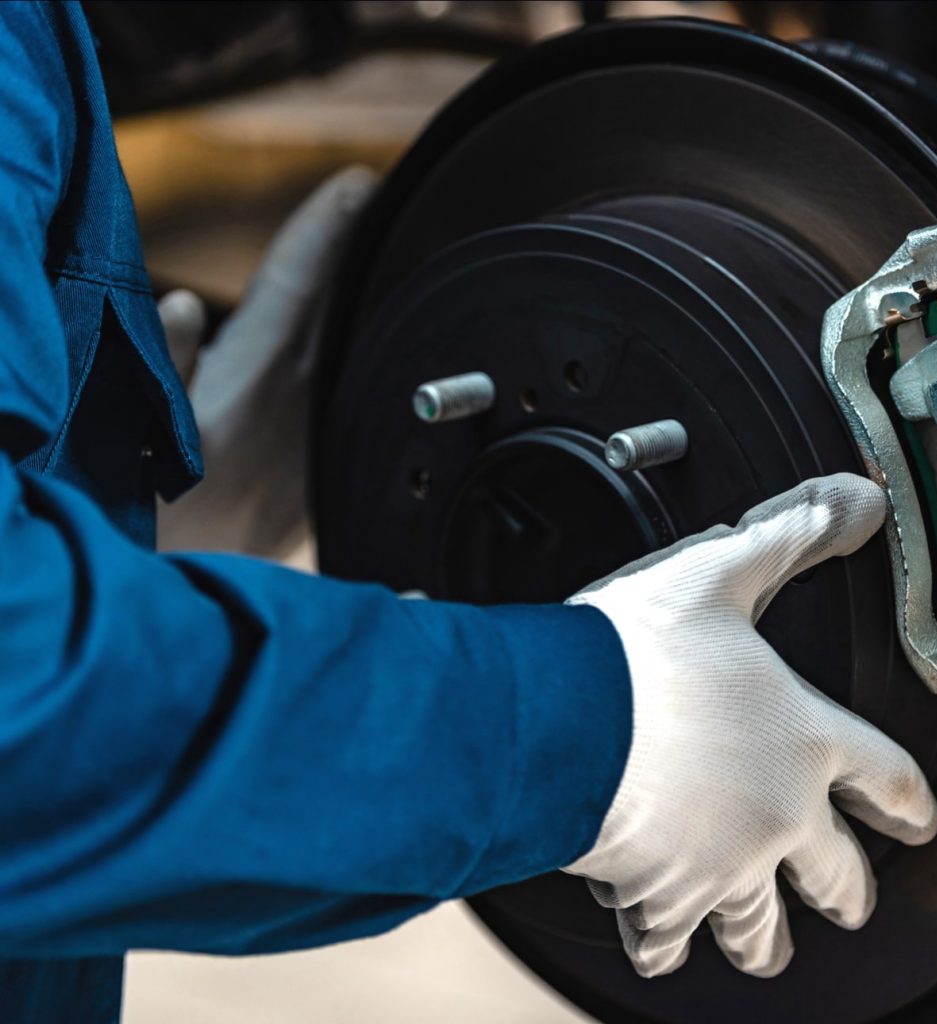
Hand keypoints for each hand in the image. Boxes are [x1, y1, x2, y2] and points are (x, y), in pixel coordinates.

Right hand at [157, 166, 376, 557]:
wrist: (191, 596)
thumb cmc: (148, 516)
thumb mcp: (133, 431)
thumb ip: (163, 366)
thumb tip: (187, 311)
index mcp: (257, 381)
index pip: (298, 285)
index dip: (327, 229)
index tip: (359, 185)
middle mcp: (301, 408)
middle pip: (334, 312)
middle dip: (350, 256)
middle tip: (372, 206)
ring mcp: (318, 443)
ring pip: (345, 356)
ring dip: (353, 308)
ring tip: (363, 264)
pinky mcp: (316, 478)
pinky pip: (342, 401)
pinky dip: (347, 366)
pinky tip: (354, 353)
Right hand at [564, 474, 936, 978]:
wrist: (563, 716)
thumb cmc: (638, 649)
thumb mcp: (721, 572)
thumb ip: (793, 534)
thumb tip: (859, 497)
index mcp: (802, 739)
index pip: (885, 778)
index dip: (906, 801)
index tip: (915, 822)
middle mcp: (777, 814)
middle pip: (832, 873)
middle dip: (844, 891)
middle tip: (849, 900)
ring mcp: (719, 863)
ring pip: (757, 925)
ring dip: (764, 940)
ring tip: (766, 950)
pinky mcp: (656, 893)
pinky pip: (666, 938)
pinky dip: (664, 943)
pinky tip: (660, 943)